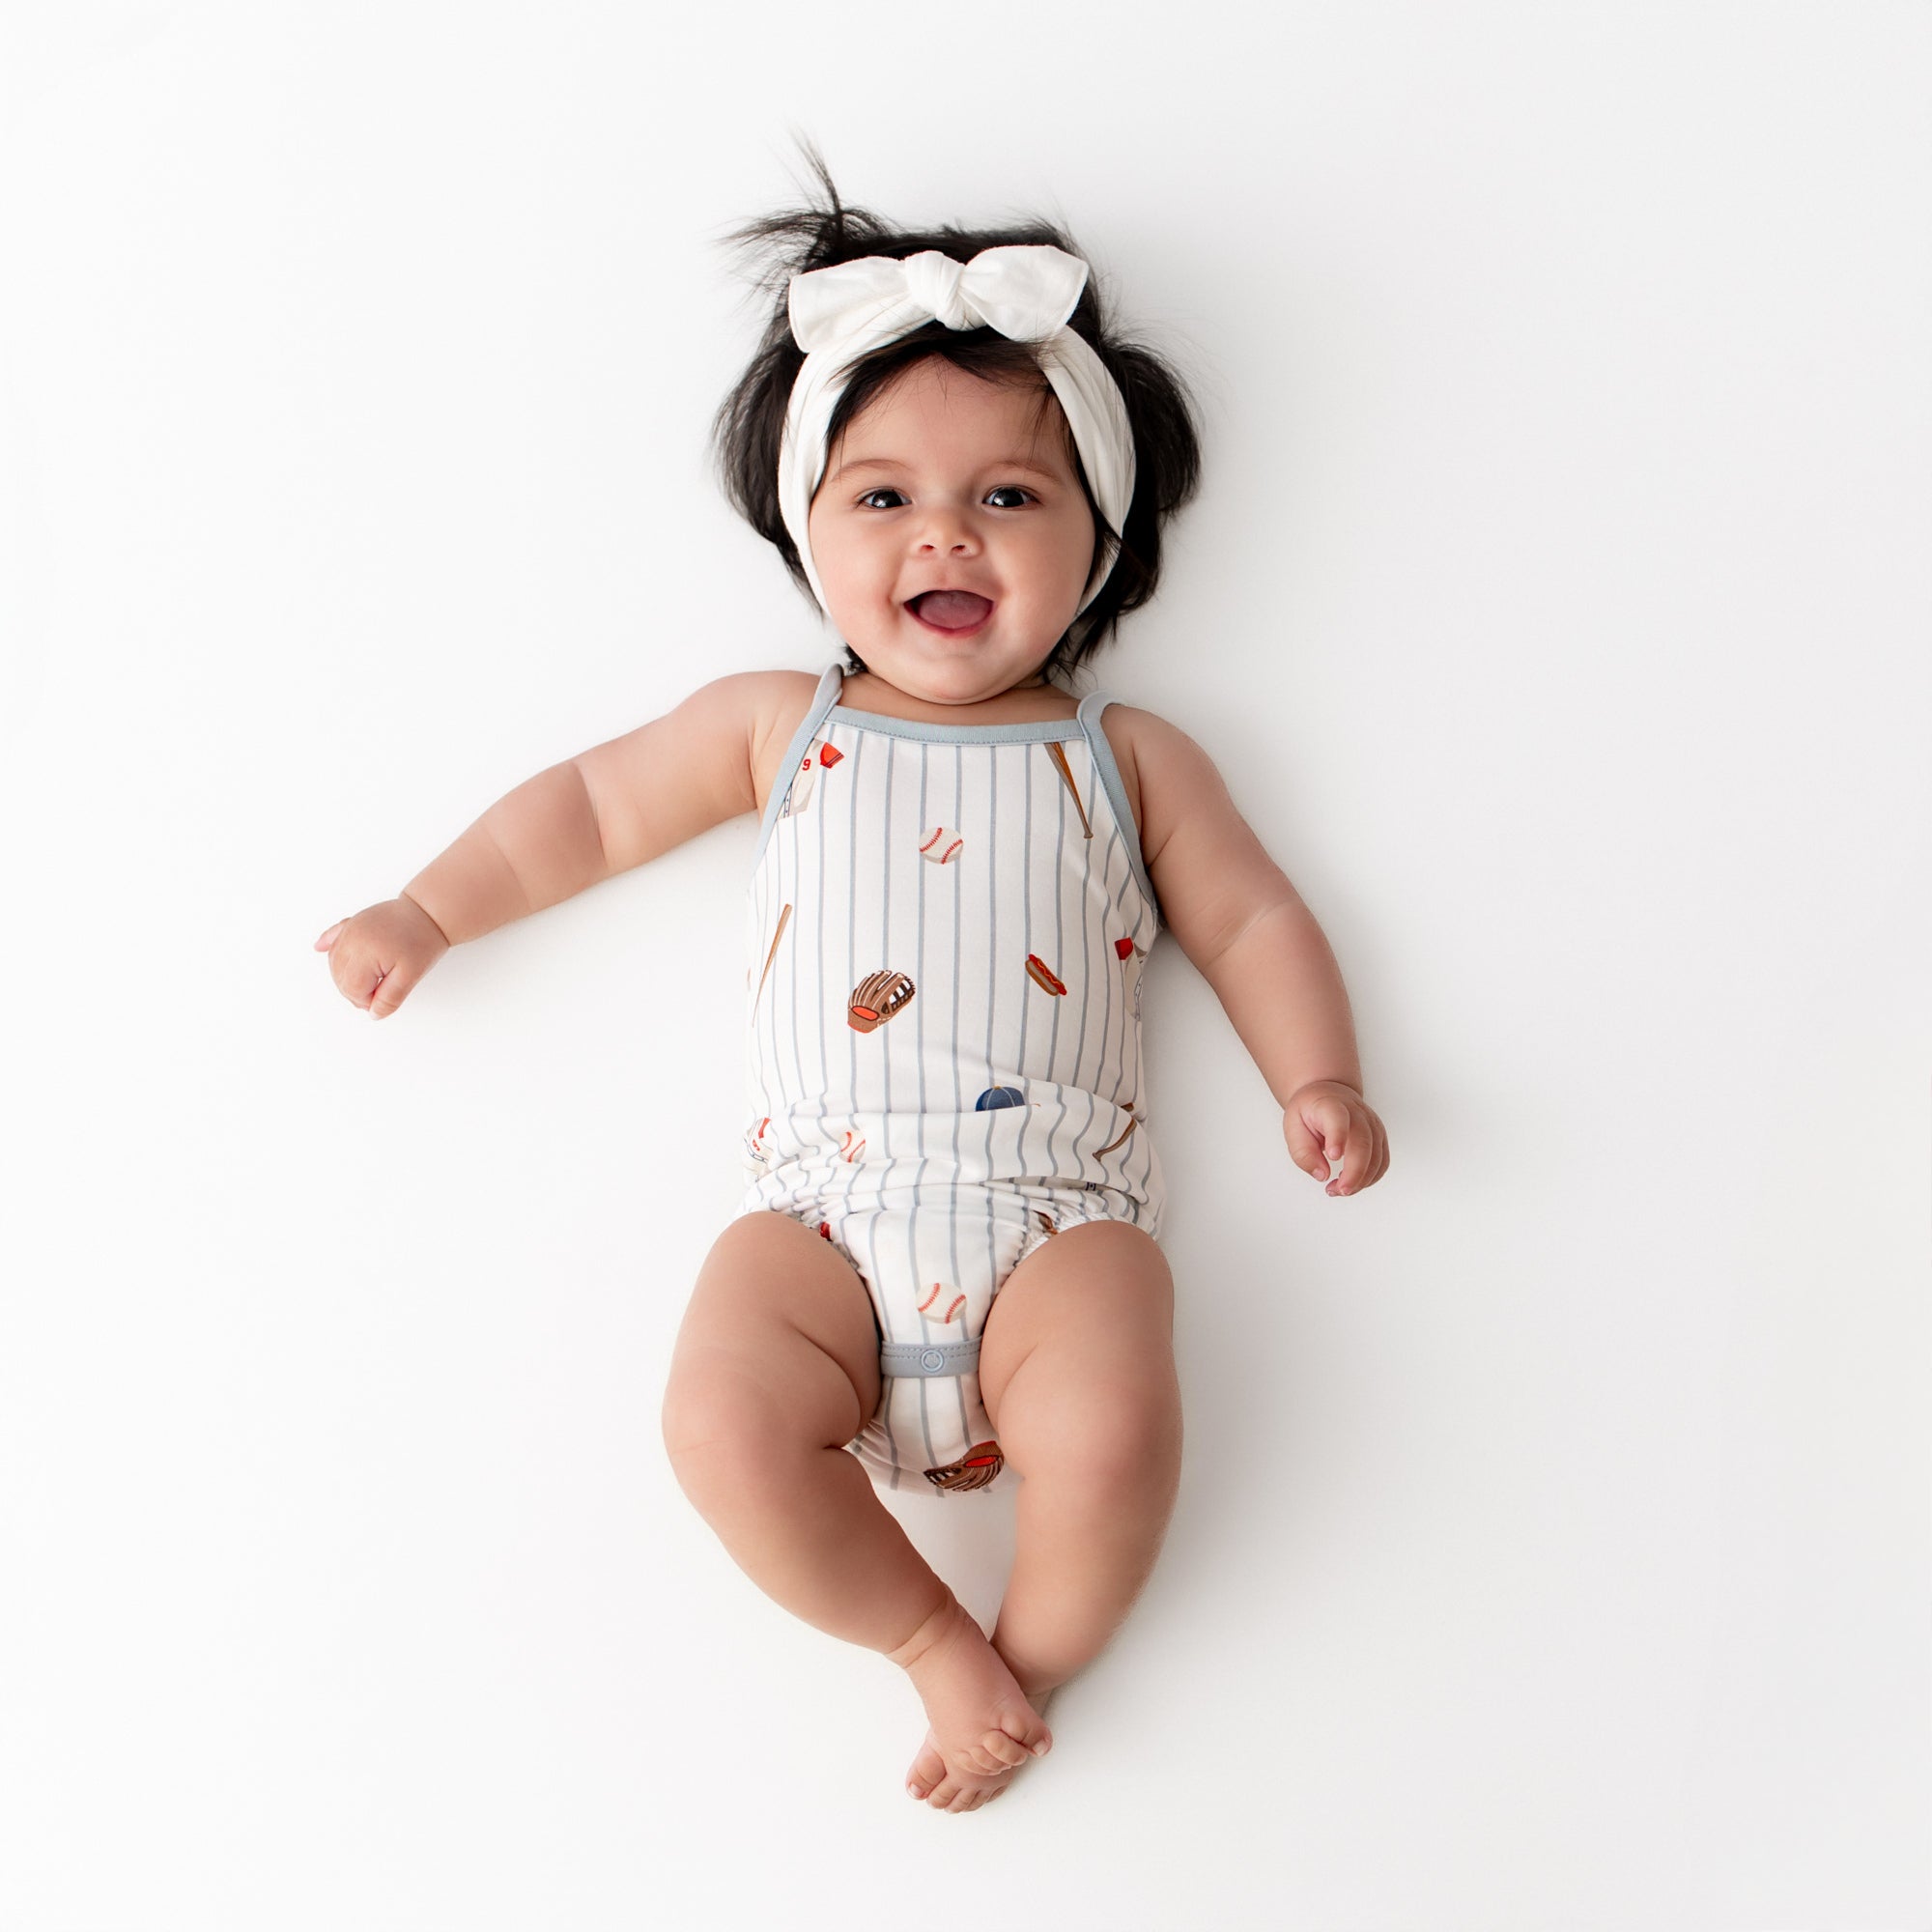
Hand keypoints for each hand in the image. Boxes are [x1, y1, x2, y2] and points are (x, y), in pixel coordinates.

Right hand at [313, 895, 449, 1018]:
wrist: (430, 911)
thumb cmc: (423, 941)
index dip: (367, 1001)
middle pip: (340, 977)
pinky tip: (319, 948)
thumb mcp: (411, 976)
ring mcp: (350, 929)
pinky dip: (328, 944)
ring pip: (334, 961)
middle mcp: (351, 939)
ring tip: (369, 981)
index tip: (384, 998)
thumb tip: (373, 1014)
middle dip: (357, 991)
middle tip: (380, 993)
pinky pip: (334, 935)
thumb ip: (390, 998)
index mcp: (364, 953)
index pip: (352, 989)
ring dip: (346, 975)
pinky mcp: (354, 922)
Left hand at [1282, 1080, 1388, 1196]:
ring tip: (1339, 1189)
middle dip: (1354, 1172)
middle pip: (1363, 1143)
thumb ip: (1303, 1152)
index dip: (1338, 1137)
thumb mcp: (1293, 1126)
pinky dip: (1370, 1179)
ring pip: (1377, 1156)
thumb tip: (1322, 1175)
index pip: (1337, 1119)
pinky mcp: (1379, 1137)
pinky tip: (1353, 1184)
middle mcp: (1357, 1113)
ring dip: (1361, 1180)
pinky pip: (1382, 1163)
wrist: (1328, 1093)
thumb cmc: (1310, 1111)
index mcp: (1331, 1106)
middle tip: (1339, 1189)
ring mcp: (1372, 1125)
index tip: (1333, 1156)